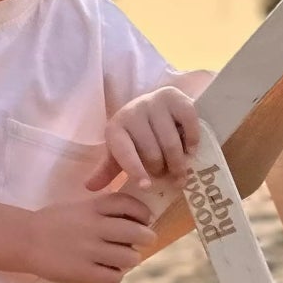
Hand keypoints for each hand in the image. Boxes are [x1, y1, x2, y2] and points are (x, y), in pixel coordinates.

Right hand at [20, 190, 156, 282]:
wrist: (24, 240)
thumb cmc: (51, 223)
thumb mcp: (78, 208)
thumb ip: (102, 211)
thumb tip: (133, 222)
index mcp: (93, 207)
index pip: (129, 204)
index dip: (143, 213)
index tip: (145, 220)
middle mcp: (95, 227)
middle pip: (138, 232)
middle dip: (146, 238)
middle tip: (143, 241)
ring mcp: (90, 250)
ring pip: (130, 257)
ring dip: (130, 259)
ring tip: (121, 260)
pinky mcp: (84, 272)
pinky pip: (114, 276)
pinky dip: (115, 275)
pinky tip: (107, 271)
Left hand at [83, 87, 200, 193]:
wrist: (153, 106)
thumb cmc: (136, 135)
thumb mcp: (120, 151)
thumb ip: (107, 169)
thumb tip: (90, 187)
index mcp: (115, 129)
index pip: (124, 153)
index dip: (135, 171)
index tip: (147, 187)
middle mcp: (132, 111)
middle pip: (153, 153)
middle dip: (162, 170)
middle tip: (168, 177)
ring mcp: (153, 102)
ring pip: (171, 143)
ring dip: (179, 162)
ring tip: (181, 170)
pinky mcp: (174, 96)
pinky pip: (188, 123)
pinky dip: (192, 140)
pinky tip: (191, 149)